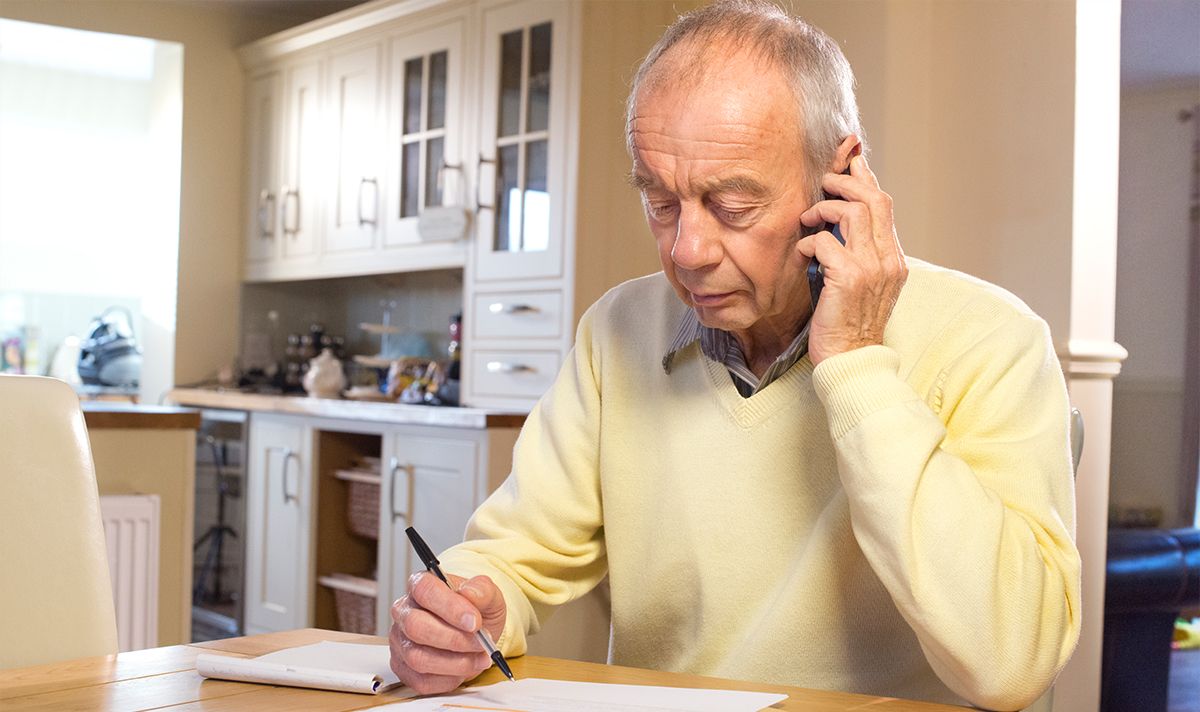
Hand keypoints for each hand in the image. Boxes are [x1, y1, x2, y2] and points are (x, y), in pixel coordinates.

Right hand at [389, 572, 506, 695]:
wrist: (475, 634)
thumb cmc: (476, 612)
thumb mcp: (488, 596)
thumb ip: (482, 590)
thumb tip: (470, 593)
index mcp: (420, 584)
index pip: (425, 591)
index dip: (450, 607)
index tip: (474, 622)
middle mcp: (404, 611)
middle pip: (416, 627)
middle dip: (454, 640)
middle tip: (480, 643)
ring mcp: (400, 641)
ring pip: (418, 658)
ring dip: (455, 663)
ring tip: (479, 658)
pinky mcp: (403, 667)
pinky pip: (421, 680)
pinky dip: (449, 679)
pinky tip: (464, 669)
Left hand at [797, 154, 906, 364]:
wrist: (852, 361)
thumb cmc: (849, 324)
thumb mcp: (863, 284)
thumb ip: (859, 254)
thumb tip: (840, 224)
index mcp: (894, 259)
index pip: (884, 205)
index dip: (865, 179)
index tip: (849, 162)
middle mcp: (888, 260)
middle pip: (874, 199)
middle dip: (845, 183)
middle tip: (823, 184)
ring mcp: (872, 268)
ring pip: (853, 213)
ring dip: (824, 209)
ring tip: (808, 218)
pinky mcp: (849, 278)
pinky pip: (826, 242)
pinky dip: (810, 241)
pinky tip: (802, 253)